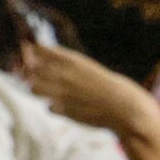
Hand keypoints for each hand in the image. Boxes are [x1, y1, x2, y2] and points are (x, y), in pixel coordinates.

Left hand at [21, 44, 157, 140]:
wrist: (128, 110)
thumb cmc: (113, 88)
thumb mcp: (90, 69)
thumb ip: (67, 66)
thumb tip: (45, 64)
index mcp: (72, 61)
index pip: (39, 49)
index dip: (36, 52)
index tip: (38, 56)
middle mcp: (63, 74)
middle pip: (31, 69)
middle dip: (33, 72)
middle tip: (45, 77)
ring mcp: (62, 93)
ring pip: (34, 88)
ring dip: (40, 89)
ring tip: (53, 93)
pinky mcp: (64, 111)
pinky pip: (49, 107)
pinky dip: (55, 107)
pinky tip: (68, 107)